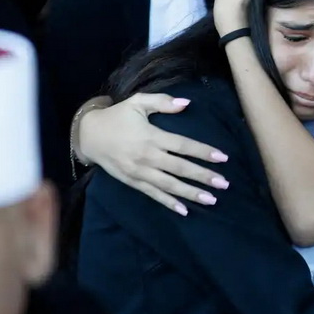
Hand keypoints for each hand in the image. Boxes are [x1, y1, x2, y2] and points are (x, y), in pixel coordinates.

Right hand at [79, 94, 230, 215]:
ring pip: (169, 185)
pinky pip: (153, 194)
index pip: (183, 145)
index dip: (203, 152)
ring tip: (211, 199)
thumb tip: (186, 103)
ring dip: (190, 193)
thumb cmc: (117, 117)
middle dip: (203, 176)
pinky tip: (184, 210)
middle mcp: (147, 156)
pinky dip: (168, 203)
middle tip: (224, 184)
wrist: (89, 136)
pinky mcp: (132, 182)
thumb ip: (162, 102)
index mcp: (151, 136)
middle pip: (180, 168)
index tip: (223, 158)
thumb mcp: (137, 102)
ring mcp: (139, 172)